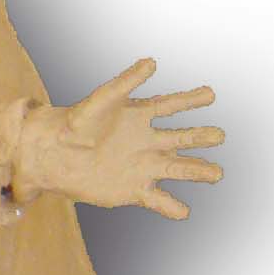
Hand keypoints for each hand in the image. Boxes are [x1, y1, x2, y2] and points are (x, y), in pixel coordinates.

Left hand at [22, 59, 223, 218]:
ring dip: (197, 171)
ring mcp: (143, 166)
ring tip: (216, 173)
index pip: (171, 106)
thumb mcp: (101, 100)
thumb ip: (125, 82)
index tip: (210, 94)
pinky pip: (157, 200)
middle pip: (181, 139)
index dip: (190, 99)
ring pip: (178, 169)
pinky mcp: (133, 189)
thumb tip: (151, 62)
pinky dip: (171, 207)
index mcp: (139, 117)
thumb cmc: (76, 123)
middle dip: (201, 137)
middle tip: (219, 135)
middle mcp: (146, 142)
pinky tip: (183, 212)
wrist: (54, 155)